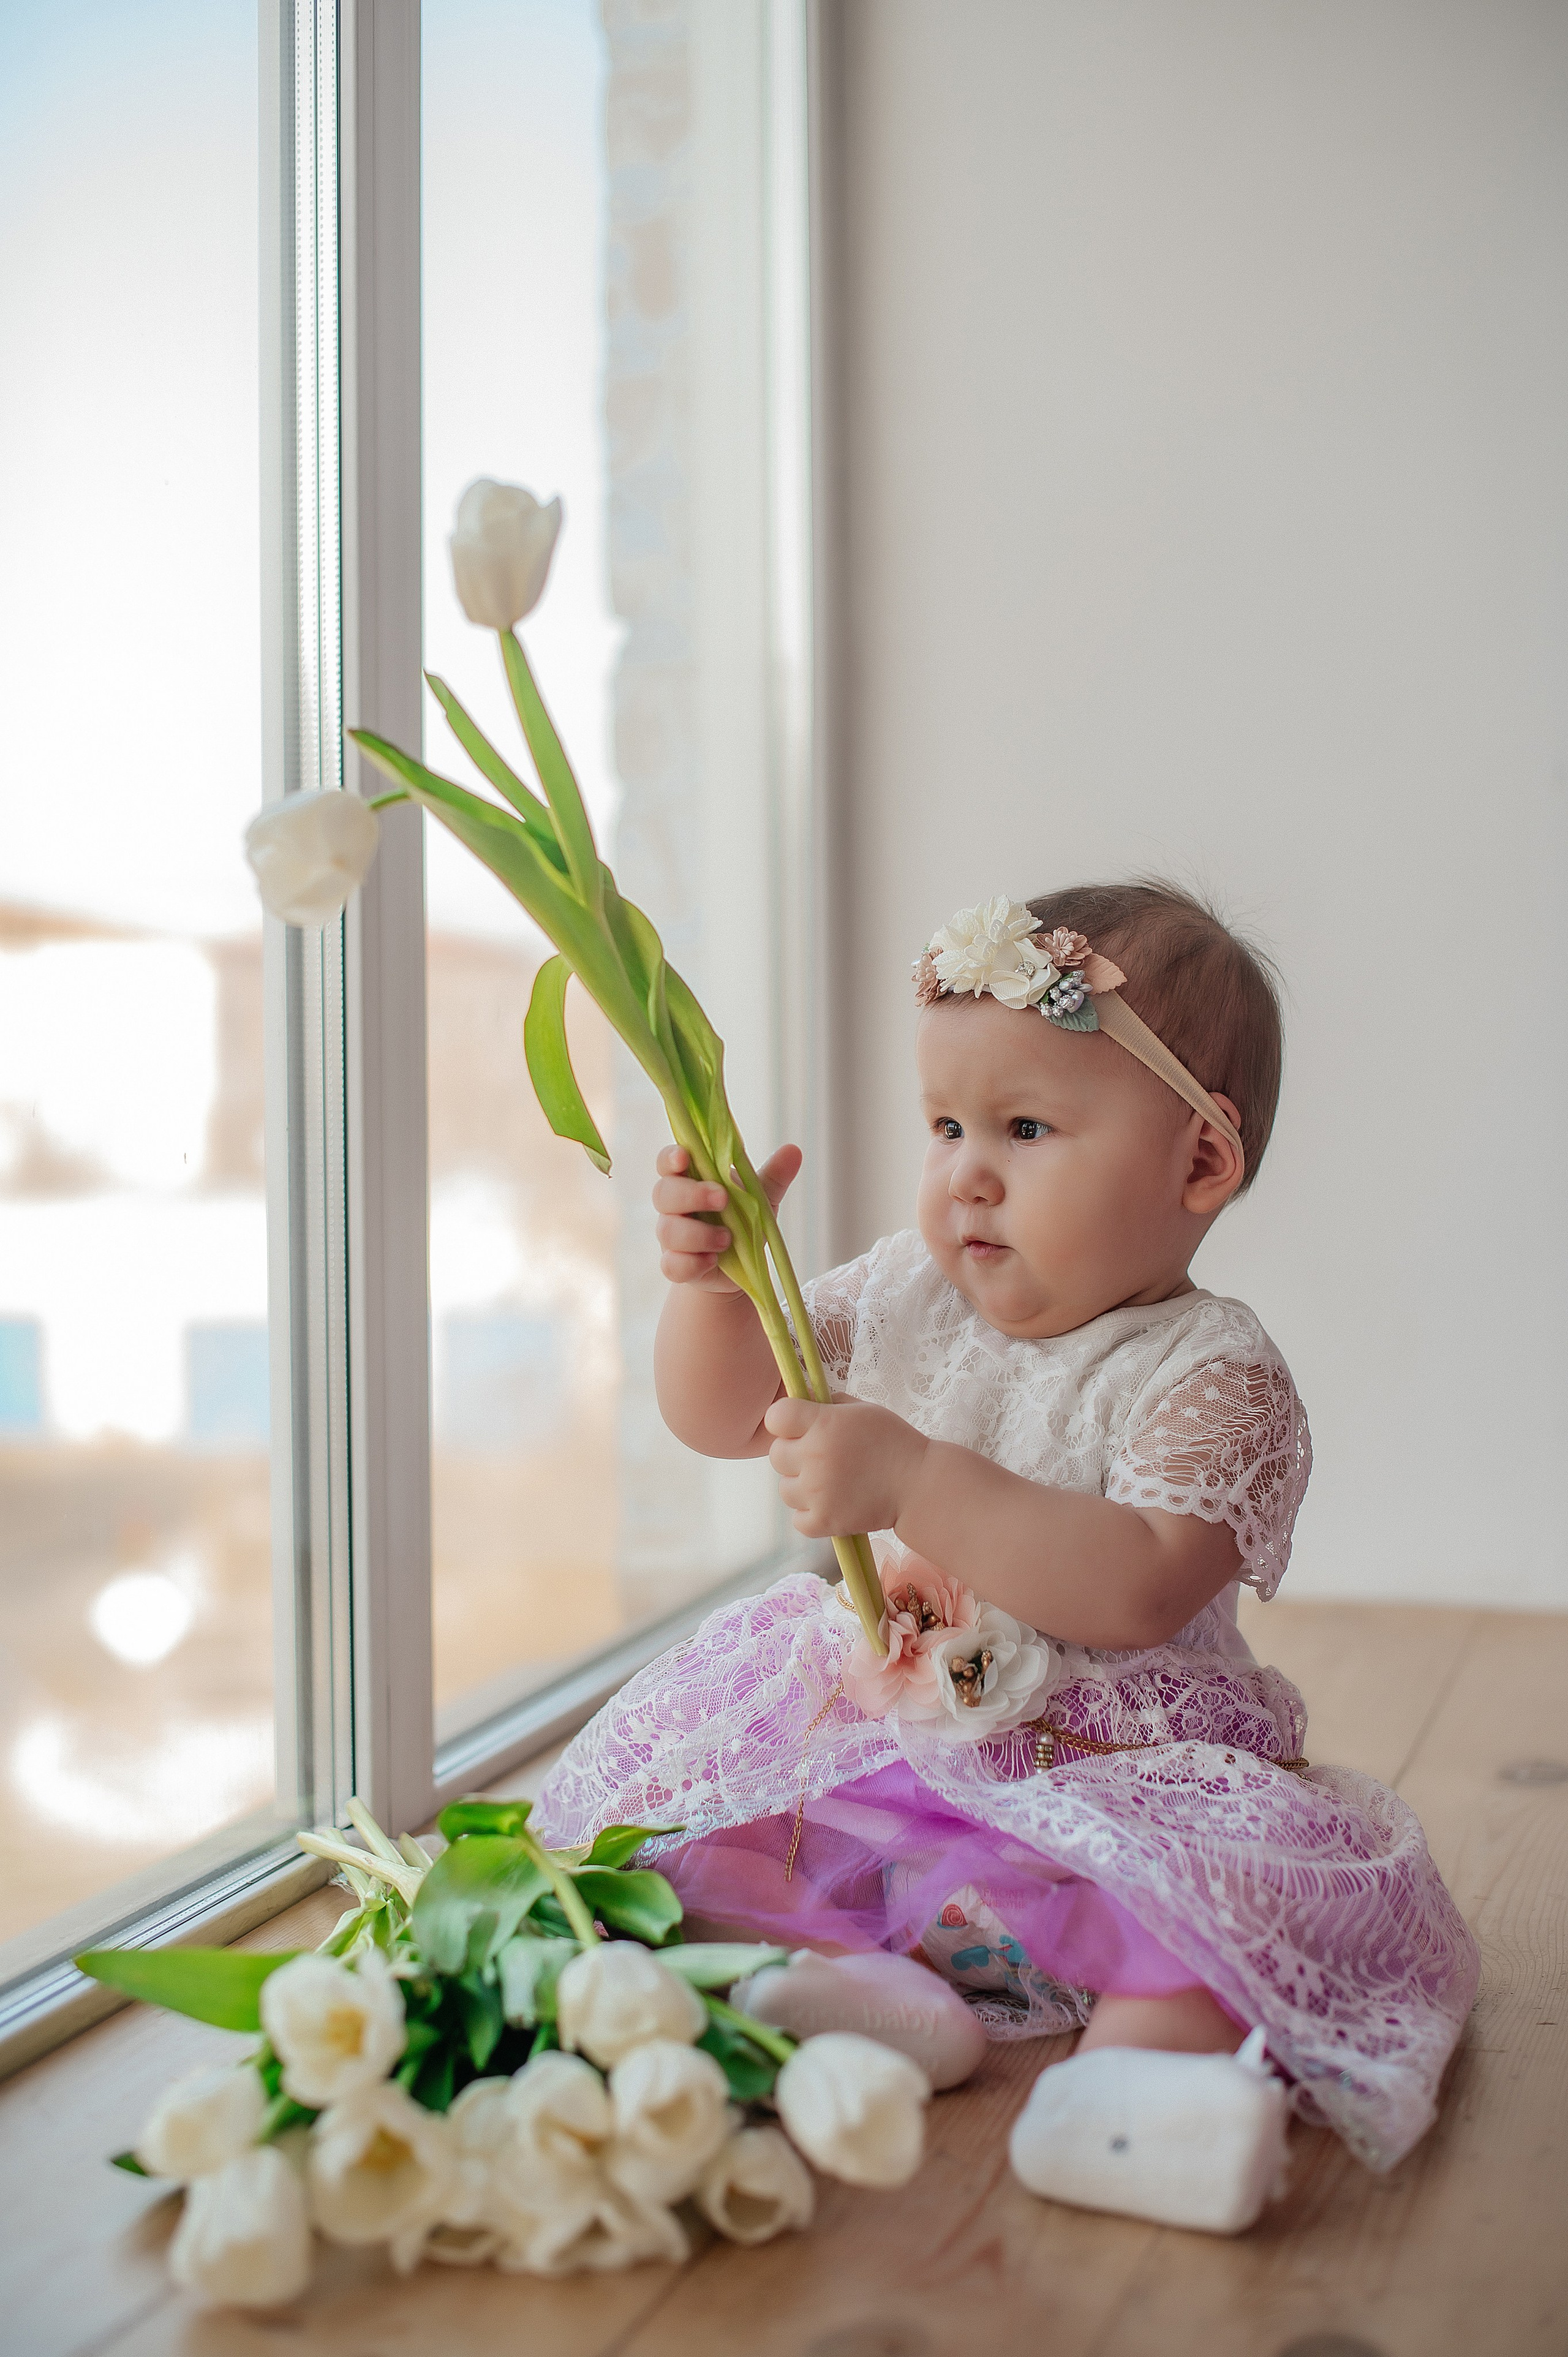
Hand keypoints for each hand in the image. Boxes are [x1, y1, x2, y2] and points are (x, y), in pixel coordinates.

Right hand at [652, 1141, 801, 1296]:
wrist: (742, 1267)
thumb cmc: (744, 1221)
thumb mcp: (761, 1198)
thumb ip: (773, 1175)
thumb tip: (793, 1150)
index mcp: (690, 1180)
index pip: (669, 1162)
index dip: (671, 1157)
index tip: (684, 1157)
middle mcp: (674, 1206)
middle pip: (663, 1193)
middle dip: (692, 1195)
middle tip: (722, 1199)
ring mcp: (671, 1237)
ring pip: (668, 1230)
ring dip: (698, 1233)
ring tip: (728, 1238)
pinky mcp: (676, 1266)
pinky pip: (672, 1265)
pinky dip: (692, 1263)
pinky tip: (712, 1261)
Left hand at [763, 1396, 929, 1539]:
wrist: (918, 1484)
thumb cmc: (892, 1441)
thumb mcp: (862, 1410)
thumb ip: (829, 1403)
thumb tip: (803, 1399)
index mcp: (823, 1424)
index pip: (775, 1417)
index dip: (785, 1421)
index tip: (800, 1426)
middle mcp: (814, 1457)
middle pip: (776, 1455)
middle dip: (794, 1454)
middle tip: (821, 1457)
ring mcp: (817, 1493)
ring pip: (785, 1489)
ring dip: (802, 1486)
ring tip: (829, 1483)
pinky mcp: (824, 1521)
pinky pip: (797, 1519)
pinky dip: (811, 1515)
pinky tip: (831, 1504)